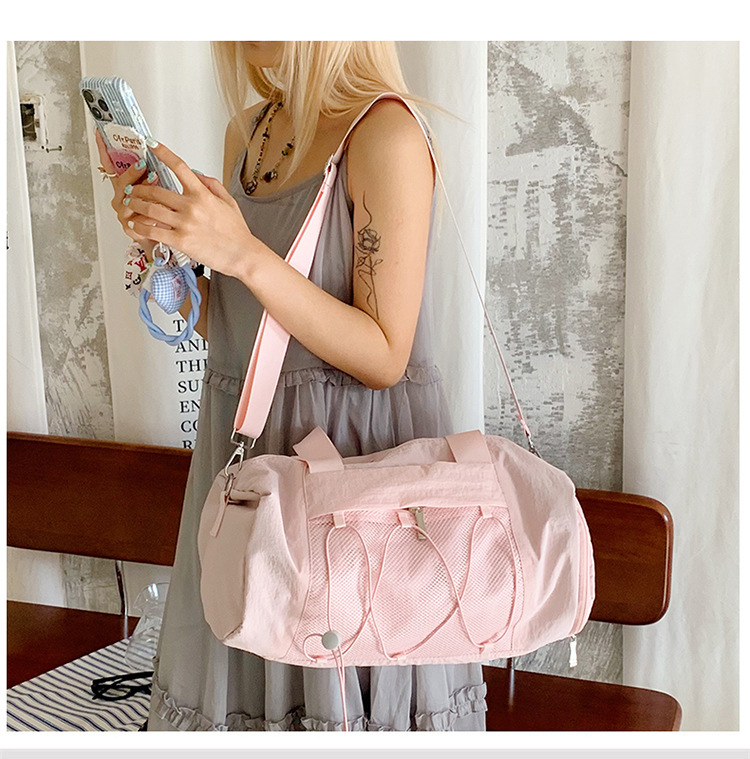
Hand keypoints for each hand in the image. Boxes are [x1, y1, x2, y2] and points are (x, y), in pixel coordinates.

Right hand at [95, 130, 160, 258]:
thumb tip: (155, 148)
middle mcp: (121, 198)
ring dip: (142, 190)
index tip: (100, 133)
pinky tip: (157, 211)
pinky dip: (148, 214)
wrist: (164, 237)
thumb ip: (154, 172)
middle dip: (131, 172)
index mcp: (125, 185)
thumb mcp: (159, 188)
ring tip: (154, 182)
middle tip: (143, 165)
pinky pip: (137, 220)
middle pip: (121, 182)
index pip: (111, 165)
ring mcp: (124, 213)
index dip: (104, 150)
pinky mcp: (131, 228)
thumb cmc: (162, 212)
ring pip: (128, 200)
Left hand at [122, 140, 257, 277]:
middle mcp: (191, 206)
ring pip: (151, 209)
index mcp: (203, 194)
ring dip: (136, 205)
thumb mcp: (229, 202)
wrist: (242, 254)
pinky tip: (135, 224)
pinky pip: (154, 231)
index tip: (152, 144)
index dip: (163, 153)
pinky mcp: (180, 241)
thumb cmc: (236, 232)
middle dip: (139, 188)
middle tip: (132, 189)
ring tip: (130, 204)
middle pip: (156, 191)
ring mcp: (184, 224)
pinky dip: (141, 226)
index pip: (180, 167)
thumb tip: (196, 174)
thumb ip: (212, 185)